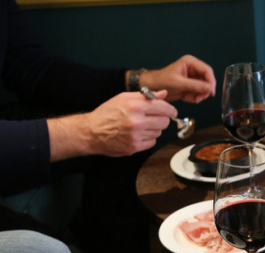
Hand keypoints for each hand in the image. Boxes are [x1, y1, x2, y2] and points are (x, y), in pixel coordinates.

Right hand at [48, 91, 176, 160]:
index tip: (172, 111)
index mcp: (134, 106)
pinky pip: (152, 142)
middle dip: (163, 119)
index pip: (163, 107)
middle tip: (156, 118)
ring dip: (154, 129)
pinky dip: (148, 138)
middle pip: (164, 122)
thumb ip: (145, 96)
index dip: (171, 110)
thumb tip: (164, 94)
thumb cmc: (107, 113)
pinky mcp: (134, 147)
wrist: (92, 132)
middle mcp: (136, 121)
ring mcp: (136, 136)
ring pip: (159, 132)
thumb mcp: (123, 98)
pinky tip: (138, 134)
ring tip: (142, 125)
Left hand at [140, 54, 216, 102]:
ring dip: (198, 95)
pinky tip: (186, 97)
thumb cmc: (162, 81)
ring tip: (189, 97)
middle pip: (207, 80)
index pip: (207, 70)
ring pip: (204, 88)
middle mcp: (193, 69)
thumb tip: (210, 88)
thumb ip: (195, 85)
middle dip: (203, 90)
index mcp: (190, 62)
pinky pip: (198, 93)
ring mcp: (192, 78)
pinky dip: (194, 97)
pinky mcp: (191, 86)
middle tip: (198, 98)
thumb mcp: (179, 83)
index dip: (211, 81)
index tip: (211, 92)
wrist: (153, 87)